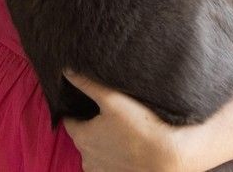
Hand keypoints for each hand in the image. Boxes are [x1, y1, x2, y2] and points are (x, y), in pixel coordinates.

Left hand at [63, 72, 188, 171]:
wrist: (165, 157)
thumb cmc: (139, 127)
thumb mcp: (112, 99)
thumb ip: (88, 84)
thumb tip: (67, 71)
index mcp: (82, 137)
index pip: (69, 120)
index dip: (77, 110)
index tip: (88, 104)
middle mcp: (86, 157)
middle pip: (82, 136)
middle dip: (91, 126)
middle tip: (108, 114)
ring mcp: (100, 170)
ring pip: (94, 151)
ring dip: (102, 142)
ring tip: (120, 130)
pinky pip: (107, 163)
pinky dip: (112, 155)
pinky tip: (126, 146)